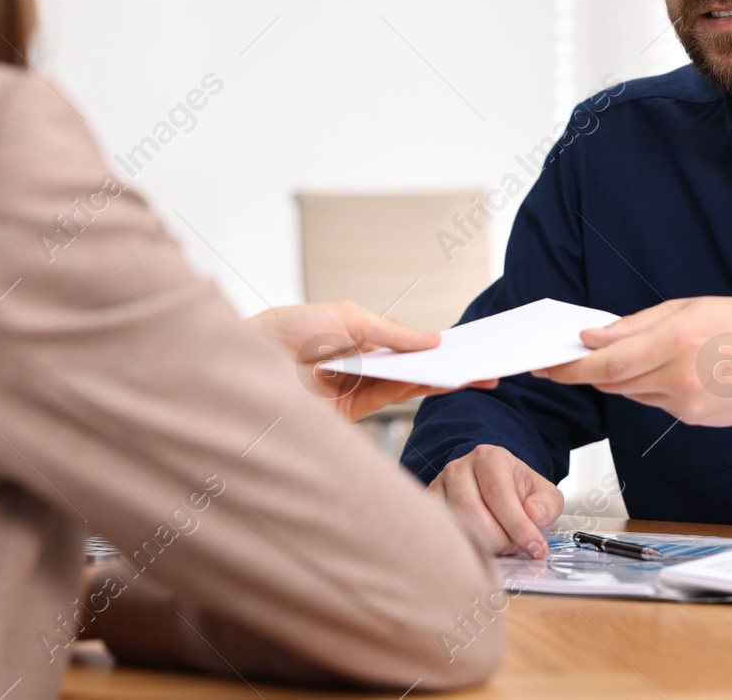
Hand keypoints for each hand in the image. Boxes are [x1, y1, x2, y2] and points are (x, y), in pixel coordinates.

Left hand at [246, 301, 496, 421]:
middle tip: (486, 364)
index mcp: (357, 337)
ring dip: (441, 378)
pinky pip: (391, 399)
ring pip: (408, 384)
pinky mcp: (349, 413)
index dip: (437, 343)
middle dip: (448, 365)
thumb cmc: (286, 329)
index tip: (470, 343)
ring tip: (474, 373)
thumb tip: (433, 339)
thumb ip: (391, 331)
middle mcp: (359, 364)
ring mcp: (356, 389)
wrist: (244, 363)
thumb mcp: (346, 317)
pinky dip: (418, 390)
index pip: (405, 342)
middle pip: (413, 366)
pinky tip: (442, 380)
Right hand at [429, 444, 562, 558]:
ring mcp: (439, 487)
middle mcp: (459, 468)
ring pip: (456, 526)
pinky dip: (464, 547)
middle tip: (515, 548)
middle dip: (500, 541)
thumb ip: (546, 504)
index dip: (518, 526)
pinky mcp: (429, 506)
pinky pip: (443, 533)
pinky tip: (480, 549)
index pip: (499, 494)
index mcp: (489, 458)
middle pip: (473, 514)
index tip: (536, 548)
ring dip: (483, 547)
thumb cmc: (517, 491)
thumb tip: (533, 516)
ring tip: (500, 546)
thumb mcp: (543, 493)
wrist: (492, 485)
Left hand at [534, 296, 731, 425]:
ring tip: (636, 354)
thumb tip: (594, 337)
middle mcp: (677, 378)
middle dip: (588, 371)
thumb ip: (636, 325)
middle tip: (567, 359)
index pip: (606, 363)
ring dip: (622, 376)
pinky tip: (670, 369)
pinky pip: (655, 402)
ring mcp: (685, 405)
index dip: (571, 367)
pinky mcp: (692, 419)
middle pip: (612, 382)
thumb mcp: (689, 308)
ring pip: (632, 393)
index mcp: (675, 342)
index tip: (547, 365)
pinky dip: (650, 386)